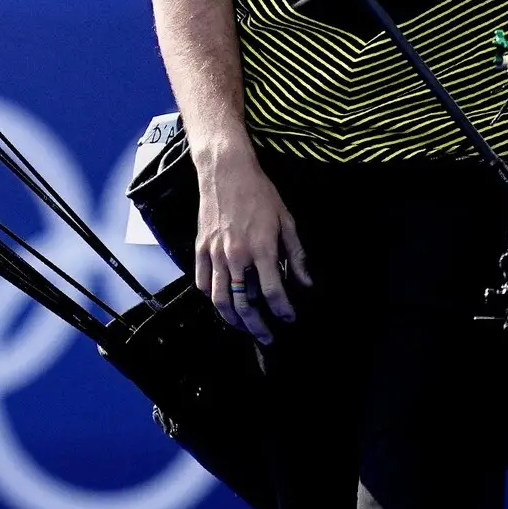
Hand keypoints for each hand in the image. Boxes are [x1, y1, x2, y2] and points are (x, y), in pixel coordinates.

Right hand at [192, 145, 310, 342]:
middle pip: (243, 304)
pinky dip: (212, 299)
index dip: (283, 311)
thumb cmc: (260, 194)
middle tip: (267, 337)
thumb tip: (306, 284)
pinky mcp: (200, 249)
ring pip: (220, 300)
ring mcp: (214, 254)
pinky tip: (223, 305)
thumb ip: (296, 256)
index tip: (289, 318)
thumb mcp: (286, 221)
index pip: (272, 292)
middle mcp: (236, 256)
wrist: (227, 172)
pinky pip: (203, 283)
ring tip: (245, 328)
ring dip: (234, 321)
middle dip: (257, 326)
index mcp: (261, 249)